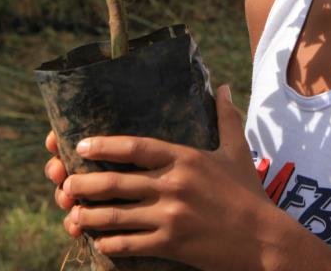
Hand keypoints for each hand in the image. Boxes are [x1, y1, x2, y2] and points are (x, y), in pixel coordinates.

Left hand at [48, 85, 272, 268]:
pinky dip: (109, 244)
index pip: (137, 146)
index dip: (105, 145)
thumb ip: (226, 118)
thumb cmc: (249, 194)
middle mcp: (174, 185)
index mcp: (186, 159)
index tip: (81, 145)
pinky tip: (98, 243)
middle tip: (66, 183)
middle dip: (85, 183)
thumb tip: (224, 86)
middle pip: (117, 181)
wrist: (264, 240)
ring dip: (88, 216)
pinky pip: (130, 244)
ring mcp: (171, 216)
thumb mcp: (237, 152)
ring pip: (116, 215)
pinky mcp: (171, 244)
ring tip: (72, 215)